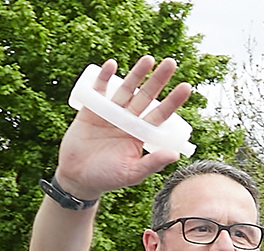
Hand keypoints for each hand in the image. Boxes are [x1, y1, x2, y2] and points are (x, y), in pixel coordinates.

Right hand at [54, 57, 193, 200]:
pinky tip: (112, 65)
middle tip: (171, 63)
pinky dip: (104, 78)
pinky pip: (99, 90)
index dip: (173, 101)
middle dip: (158, 80)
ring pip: (126, 90)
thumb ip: (152, 163)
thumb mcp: (132, 173)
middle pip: (147, 96)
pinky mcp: (91, 110)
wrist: (77, 176)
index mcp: (142, 134)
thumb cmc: (108, 178)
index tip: (186, 86)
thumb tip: (175, 154)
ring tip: (148, 59)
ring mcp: (111, 113)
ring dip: (137, 74)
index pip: (161, 114)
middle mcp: (129, 120)